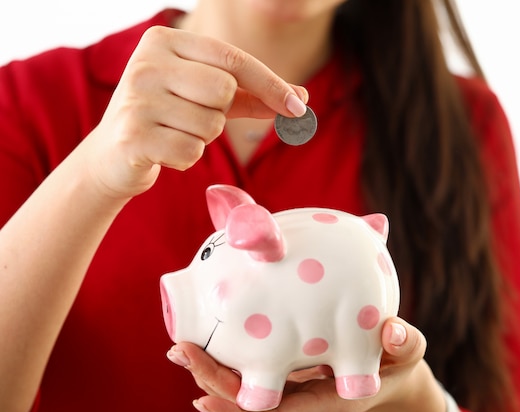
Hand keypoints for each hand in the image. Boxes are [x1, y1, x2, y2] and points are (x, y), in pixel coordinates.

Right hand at [79, 25, 307, 199]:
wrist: (113, 154)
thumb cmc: (169, 118)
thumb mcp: (208, 98)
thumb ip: (252, 96)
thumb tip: (301, 99)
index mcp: (164, 40)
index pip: (234, 59)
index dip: (271, 84)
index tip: (298, 106)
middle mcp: (146, 62)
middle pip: (224, 90)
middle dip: (220, 112)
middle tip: (193, 117)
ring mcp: (136, 98)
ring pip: (211, 124)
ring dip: (202, 138)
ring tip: (174, 133)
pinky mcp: (132, 135)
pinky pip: (191, 151)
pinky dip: (186, 157)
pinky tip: (164, 150)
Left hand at [167, 317, 446, 411]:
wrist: (393, 379)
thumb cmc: (399, 366)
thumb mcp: (408, 355)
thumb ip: (405, 343)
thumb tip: (394, 330)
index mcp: (328, 402)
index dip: (238, 407)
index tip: (203, 395)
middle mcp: (304, 402)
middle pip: (248, 402)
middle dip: (212, 381)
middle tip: (180, 351)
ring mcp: (293, 389)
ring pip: (245, 387)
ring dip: (212, 371)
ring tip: (181, 348)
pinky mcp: (289, 373)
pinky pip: (253, 371)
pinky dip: (229, 361)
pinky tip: (207, 344)